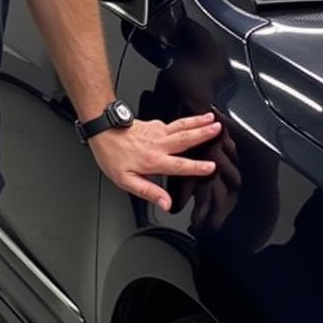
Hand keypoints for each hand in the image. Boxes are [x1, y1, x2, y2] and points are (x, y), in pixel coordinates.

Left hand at [88, 112, 221, 211]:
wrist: (103, 130)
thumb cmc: (113, 156)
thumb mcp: (126, 181)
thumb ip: (148, 191)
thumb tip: (165, 203)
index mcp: (153, 160)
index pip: (179, 165)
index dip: (196, 167)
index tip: (211, 166)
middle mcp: (158, 144)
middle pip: (185, 138)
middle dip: (204, 134)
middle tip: (219, 129)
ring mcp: (157, 131)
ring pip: (181, 126)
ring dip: (197, 122)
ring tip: (212, 118)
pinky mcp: (154, 124)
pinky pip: (174, 122)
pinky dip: (186, 120)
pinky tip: (193, 119)